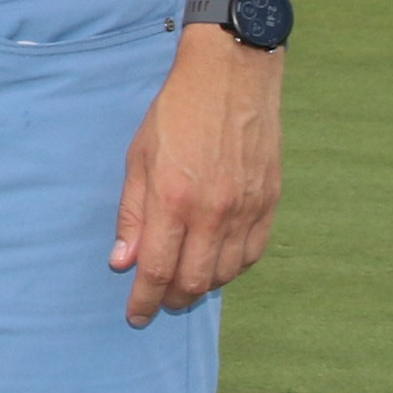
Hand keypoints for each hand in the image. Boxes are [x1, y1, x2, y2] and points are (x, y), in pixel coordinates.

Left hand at [110, 27, 283, 323]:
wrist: (232, 77)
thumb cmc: (176, 112)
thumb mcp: (138, 157)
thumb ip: (132, 213)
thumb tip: (122, 262)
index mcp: (173, 199)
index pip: (157, 269)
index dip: (145, 300)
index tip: (136, 316)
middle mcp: (214, 212)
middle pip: (194, 280)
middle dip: (172, 299)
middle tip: (158, 301)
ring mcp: (247, 210)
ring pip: (226, 273)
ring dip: (203, 286)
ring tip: (184, 283)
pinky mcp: (270, 204)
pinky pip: (252, 254)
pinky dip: (232, 268)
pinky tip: (216, 263)